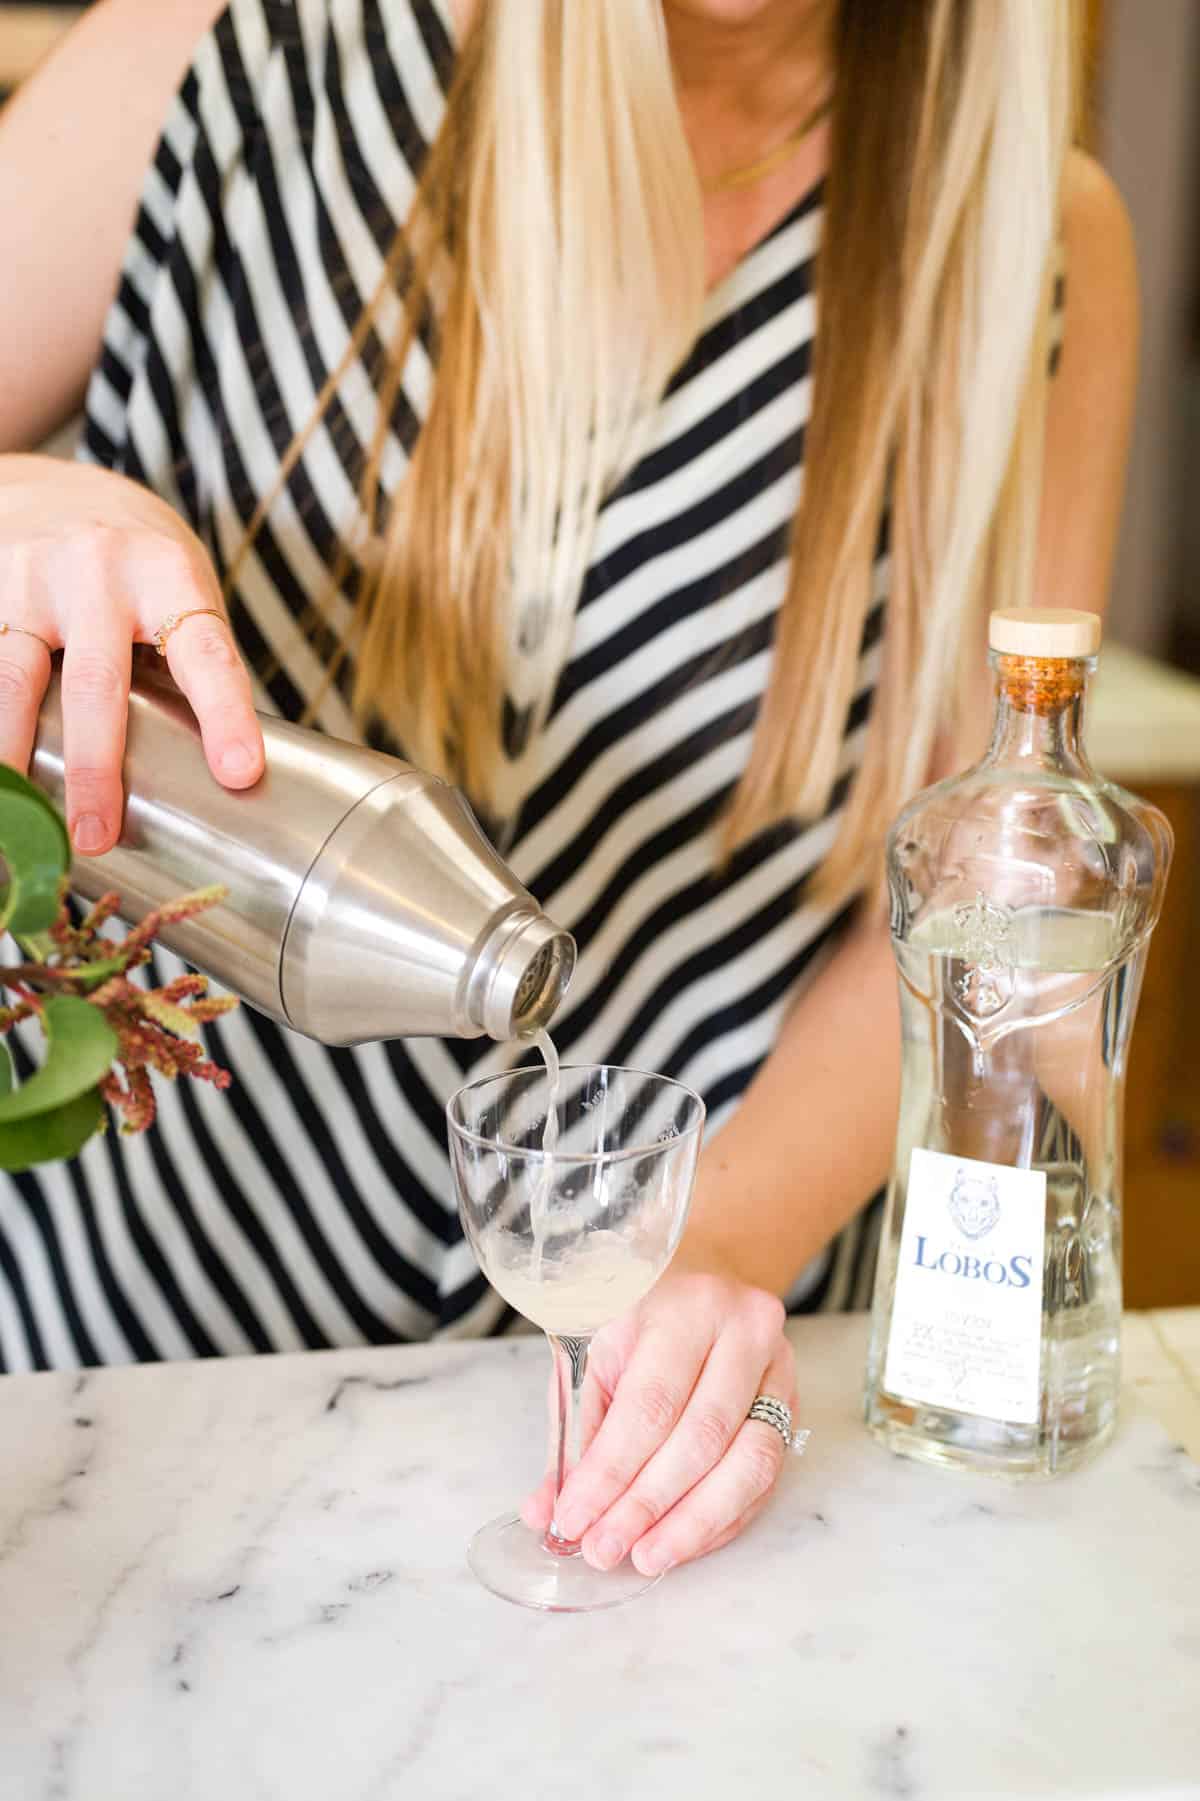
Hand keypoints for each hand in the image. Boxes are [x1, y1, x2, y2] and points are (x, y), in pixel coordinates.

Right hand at [0, 456, 264, 853]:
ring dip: (15, 754)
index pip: (206, 654)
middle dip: (98, 766)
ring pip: (12, 677)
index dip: (226, 715)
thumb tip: (225, 773)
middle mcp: (97, 571)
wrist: (54, 484)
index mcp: (168, 574)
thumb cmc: (140, 560)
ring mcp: (29, 578)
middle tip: (98, 835)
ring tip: (19, 820)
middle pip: (96, 681)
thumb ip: (191, 660)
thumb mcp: (182, 587)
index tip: (241, 774)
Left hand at [521, 1271, 796, 1575]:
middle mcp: (743, 1331)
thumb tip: (547, 1512)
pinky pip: (764, 1477)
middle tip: (604, 1549)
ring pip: (749, 1464)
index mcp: (684, 1307)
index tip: (573, 1520)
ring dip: (692, 1524)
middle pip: (700, 1438)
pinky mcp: (792, 1403)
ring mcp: (778, 1368)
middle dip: (647, 1506)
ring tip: (645, 1557)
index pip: (649, 1404)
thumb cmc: (637, 1315)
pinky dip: (720, 1519)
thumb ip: (575, 1432)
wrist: (702, 1275)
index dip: (610, 1472)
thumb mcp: (594, 1351)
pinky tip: (681, 1540)